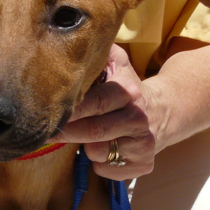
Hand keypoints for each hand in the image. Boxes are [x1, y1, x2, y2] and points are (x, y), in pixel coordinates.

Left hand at [53, 45, 157, 179]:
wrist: (164, 112)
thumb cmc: (126, 89)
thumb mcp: (118, 65)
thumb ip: (99, 53)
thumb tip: (74, 38)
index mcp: (130, 92)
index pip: (95, 102)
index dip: (70, 109)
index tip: (47, 112)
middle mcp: (138, 119)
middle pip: (92, 131)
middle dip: (66, 133)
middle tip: (45, 132)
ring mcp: (142, 144)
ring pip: (98, 153)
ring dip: (83, 148)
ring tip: (81, 137)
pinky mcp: (142, 164)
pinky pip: (106, 170)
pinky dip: (97, 164)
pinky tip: (102, 150)